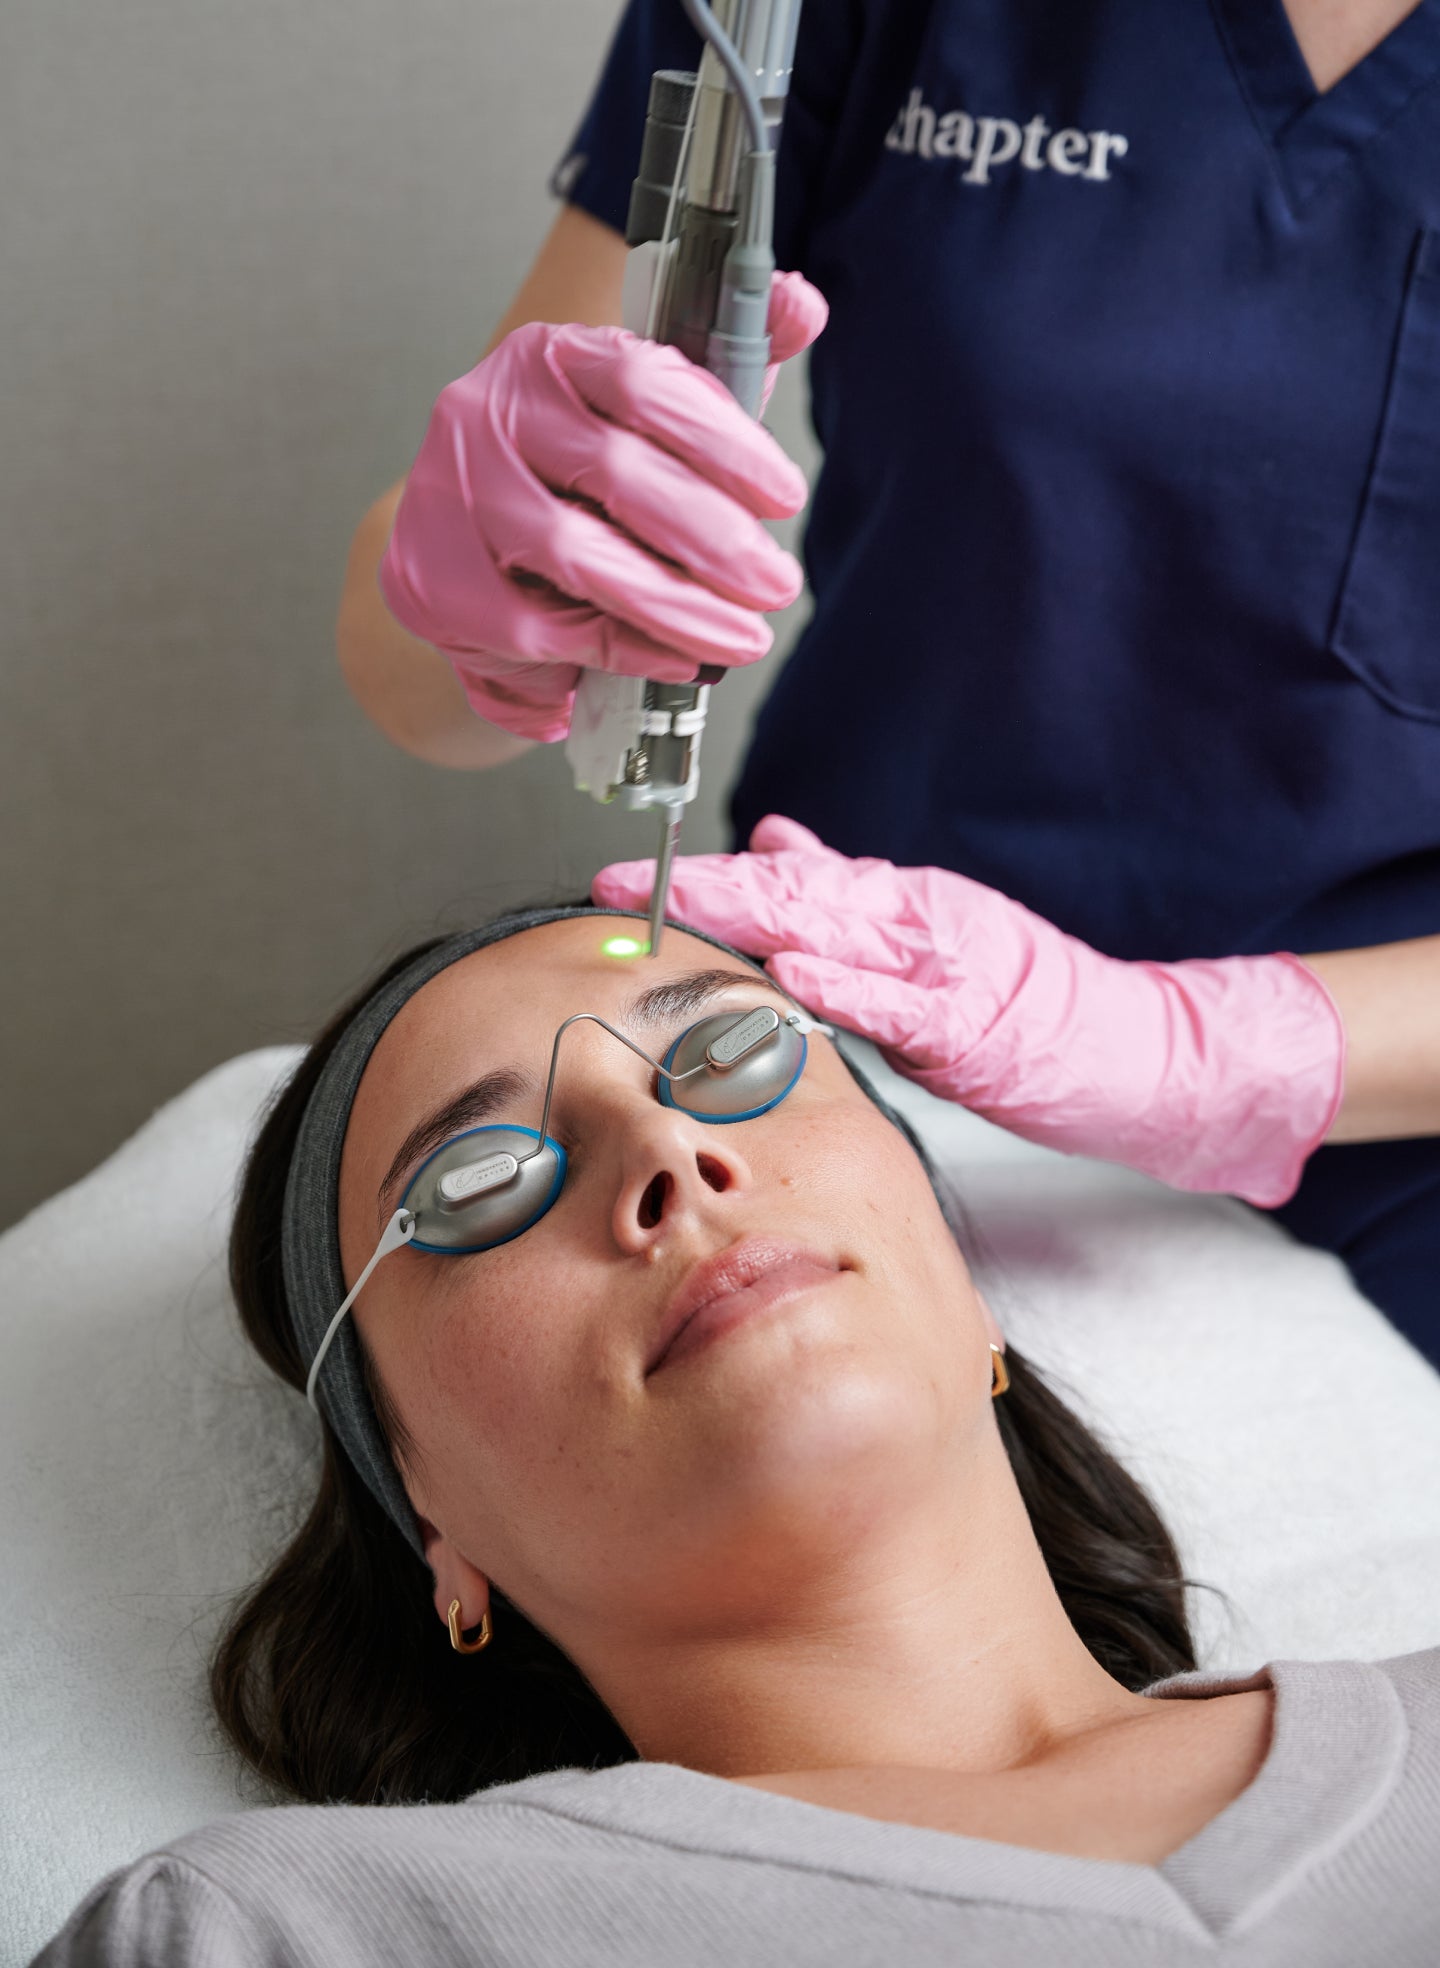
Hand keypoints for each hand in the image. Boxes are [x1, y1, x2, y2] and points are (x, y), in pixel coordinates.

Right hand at [379, 273, 827, 740]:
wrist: (465, 556)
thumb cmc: (575, 482)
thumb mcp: (651, 420)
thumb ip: (727, 362)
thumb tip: (804, 301)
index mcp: (548, 357)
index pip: (641, 380)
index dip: (723, 440)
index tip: (784, 496)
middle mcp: (486, 414)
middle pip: (614, 472)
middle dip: (714, 537)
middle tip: (777, 583)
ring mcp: (453, 500)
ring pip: (576, 554)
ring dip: (675, 603)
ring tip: (742, 636)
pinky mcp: (438, 585)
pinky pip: (543, 627)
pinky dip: (621, 647)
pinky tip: (677, 656)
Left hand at [592, 816, 1345, 1205]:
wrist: (1142, 1049)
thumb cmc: (1032, 1003)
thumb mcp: (931, 932)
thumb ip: (851, 894)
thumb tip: (774, 843)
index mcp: (899, 903)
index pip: (786, 879)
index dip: (702, 876)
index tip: (624, 877)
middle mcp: (914, 920)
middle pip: (792, 893)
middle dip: (698, 889)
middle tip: (615, 885)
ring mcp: (945, 969)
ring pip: (836, 931)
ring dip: (750, 916)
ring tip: (679, 906)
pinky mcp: (975, 1026)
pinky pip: (898, 1005)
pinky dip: (845, 985)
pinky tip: (793, 972)